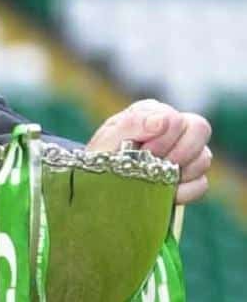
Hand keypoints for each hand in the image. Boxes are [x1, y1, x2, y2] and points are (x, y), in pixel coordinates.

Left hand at [87, 99, 212, 203]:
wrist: (99, 187)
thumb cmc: (101, 158)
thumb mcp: (107, 140)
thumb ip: (132, 124)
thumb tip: (164, 120)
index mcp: (152, 111)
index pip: (176, 118)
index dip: (164, 138)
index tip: (144, 152)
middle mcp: (173, 127)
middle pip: (200, 129)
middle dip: (178, 153)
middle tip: (155, 165)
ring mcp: (185, 150)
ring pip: (203, 158)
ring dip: (178, 173)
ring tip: (153, 178)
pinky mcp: (191, 175)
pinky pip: (201, 184)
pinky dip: (183, 192)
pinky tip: (163, 192)